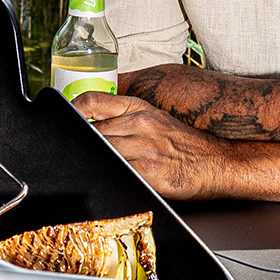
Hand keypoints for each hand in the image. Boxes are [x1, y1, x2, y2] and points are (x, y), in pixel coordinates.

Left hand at [73, 93, 234, 198]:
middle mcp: (139, 124)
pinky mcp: (147, 172)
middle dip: (80, 143)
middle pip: (90, 132)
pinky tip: (108, 178)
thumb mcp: (154, 119)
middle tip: (73, 151)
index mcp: (138, 108)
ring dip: (93, 160)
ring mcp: (143, 148)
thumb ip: (123, 118)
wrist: (216, 162)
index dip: (71, 111)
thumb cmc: (183, 144)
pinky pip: (115, 172)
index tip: (63, 121)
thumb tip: (89, 123)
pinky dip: (106, 175)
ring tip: (92, 166)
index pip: (92, 101)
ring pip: (100, 152)